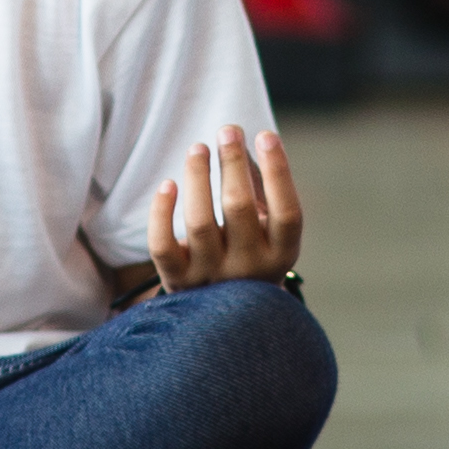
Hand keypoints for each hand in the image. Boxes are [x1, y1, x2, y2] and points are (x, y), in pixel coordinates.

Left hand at [137, 128, 302, 292]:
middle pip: (239, 208)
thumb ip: (259, 188)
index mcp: (280, 253)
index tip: (265, 135)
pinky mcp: (177, 281)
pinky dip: (161, 213)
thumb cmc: (248, 252)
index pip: (287, 212)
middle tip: (227, 131)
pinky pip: (163, 245)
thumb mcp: (266, 228)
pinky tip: (168, 184)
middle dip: (232, 164)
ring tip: (198, 148)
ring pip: (199, 222)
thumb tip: (238, 142)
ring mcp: (211, 276)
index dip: (278, 170)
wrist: (223, 316)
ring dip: (198, 178)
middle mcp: (249, 269)